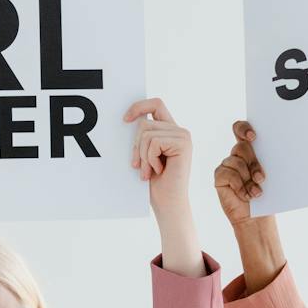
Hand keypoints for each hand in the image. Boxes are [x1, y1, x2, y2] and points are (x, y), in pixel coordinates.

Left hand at [124, 98, 192, 213]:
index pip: (155, 104)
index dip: (139, 106)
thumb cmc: (155, 183)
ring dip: (143, 156)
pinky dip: (150, 159)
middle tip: (139, 166)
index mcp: (170, 130)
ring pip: (147, 133)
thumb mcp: (144, 155)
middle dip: (136, 147)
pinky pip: (154, 142)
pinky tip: (158, 170)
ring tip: (149, 171)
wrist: (168, 203)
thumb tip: (128, 120)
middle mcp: (179, 130)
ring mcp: (183, 136)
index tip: (125, 120)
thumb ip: (143, 137)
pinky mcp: (183, 143)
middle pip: (145, 122)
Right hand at [213, 120, 265, 225]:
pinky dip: (239, 186)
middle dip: (253, 162)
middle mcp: (237, 156)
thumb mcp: (271, 177)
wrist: (256, 217)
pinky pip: (228, 173)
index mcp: (251, 150)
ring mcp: (227, 166)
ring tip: (256, 192)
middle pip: (242, 147)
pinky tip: (245, 195)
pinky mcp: (220, 177)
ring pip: (236, 161)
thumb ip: (268, 162)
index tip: (253, 137)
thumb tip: (278, 151)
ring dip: (248, 179)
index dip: (244, 128)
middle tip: (261, 177)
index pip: (241, 129)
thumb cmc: (266, 196)